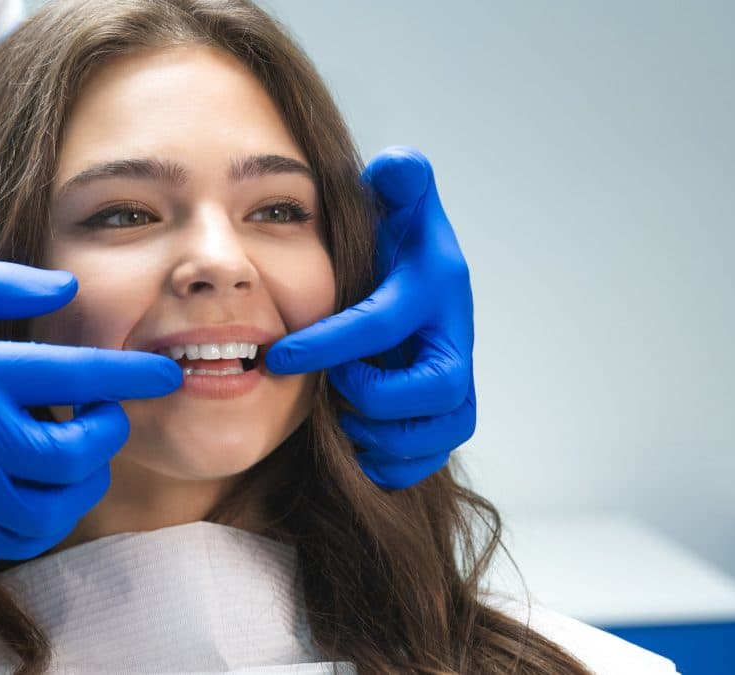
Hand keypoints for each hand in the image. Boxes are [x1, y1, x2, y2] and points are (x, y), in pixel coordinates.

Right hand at [0, 261, 180, 557]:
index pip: (74, 378)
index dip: (131, 374)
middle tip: (108, 409)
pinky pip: (30, 536)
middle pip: (77, 452)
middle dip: (112, 429)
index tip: (167, 371)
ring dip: (89, 473)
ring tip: (82, 444)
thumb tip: (66, 288)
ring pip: (60, 503)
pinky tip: (50, 481)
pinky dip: (58, 511)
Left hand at [266, 147, 475, 488]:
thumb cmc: (396, 246)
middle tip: (332, 390)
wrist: (419, 289)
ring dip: (380, 434)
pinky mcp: (446, 418)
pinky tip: (356, 448)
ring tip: (340, 420)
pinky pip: (429, 459)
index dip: (329, 344)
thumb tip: (397, 165)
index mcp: (437, 289)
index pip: (383, 324)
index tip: (278, 356)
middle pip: (436, 390)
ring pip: (439, 432)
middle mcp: (455, 340)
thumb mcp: (401, 205)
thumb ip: (401, 180)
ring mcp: (457, 384)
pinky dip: (391, 463)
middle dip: (374, 396)